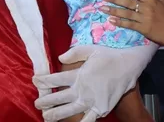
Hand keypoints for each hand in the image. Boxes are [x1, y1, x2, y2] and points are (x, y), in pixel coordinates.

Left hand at [33, 44, 156, 120]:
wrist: (128, 66)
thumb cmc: (109, 56)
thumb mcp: (90, 49)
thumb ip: (73, 53)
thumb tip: (59, 58)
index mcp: (78, 75)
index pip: (54, 80)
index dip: (42, 81)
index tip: (35, 81)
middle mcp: (82, 90)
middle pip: (58, 98)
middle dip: (44, 102)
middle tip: (37, 103)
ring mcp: (91, 101)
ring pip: (68, 112)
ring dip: (55, 115)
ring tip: (46, 117)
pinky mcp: (100, 109)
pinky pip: (87, 120)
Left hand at [102, 0, 163, 45]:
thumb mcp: (163, 0)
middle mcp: (146, 7)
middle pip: (128, 1)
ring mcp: (144, 18)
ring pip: (126, 12)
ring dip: (114, 10)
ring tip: (103, 8)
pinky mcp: (143, 28)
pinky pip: (129, 24)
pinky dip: (120, 22)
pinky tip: (111, 20)